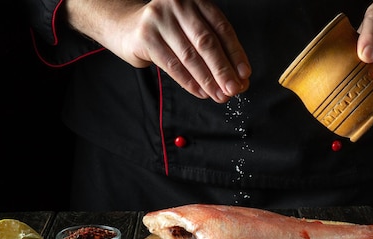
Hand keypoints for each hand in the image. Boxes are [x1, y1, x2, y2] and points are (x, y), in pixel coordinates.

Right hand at [66, 0, 250, 102]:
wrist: (127, 28)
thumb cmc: (168, 34)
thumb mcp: (192, 33)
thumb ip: (214, 51)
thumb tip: (238, 78)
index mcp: (197, 1)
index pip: (222, 29)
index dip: (236, 53)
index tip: (244, 74)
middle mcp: (179, 5)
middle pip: (207, 42)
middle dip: (223, 70)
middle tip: (234, 89)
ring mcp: (160, 19)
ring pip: (190, 56)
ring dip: (207, 80)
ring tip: (219, 95)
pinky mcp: (146, 36)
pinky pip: (172, 65)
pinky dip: (189, 82)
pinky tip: (201, 92)